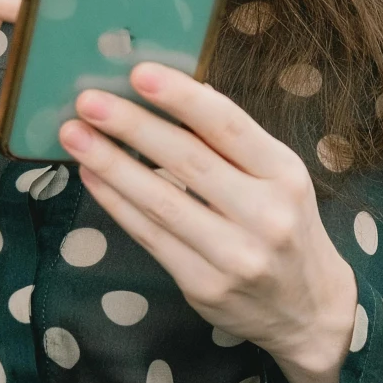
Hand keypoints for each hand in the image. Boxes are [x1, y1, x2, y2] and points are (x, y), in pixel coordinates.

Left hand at [60, 63, 357, 382]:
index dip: (181, 97)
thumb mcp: (279, 177)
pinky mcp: (204, 285)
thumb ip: (235, 142)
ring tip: (74, 135)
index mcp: (285, 174)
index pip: (228, 126)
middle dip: (132, 126)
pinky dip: (117, 203)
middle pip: (188, 161)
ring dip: (111, 164)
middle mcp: (265, 214)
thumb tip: (183, 93)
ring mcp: (234, 255)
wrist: (307, 309)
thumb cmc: (287, 227)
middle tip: (88, 101)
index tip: (139, 73)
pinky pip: (150, 237)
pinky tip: (92, 177)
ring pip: (161, 201)